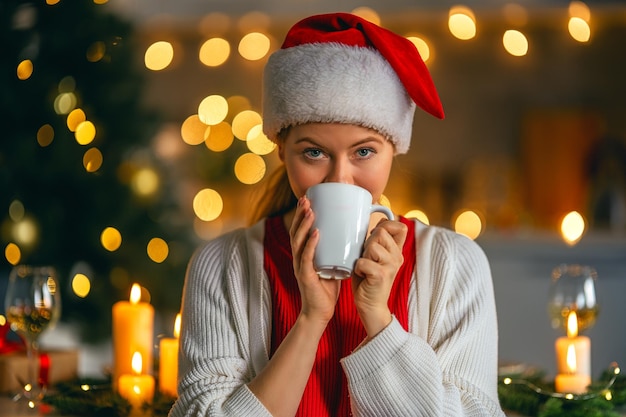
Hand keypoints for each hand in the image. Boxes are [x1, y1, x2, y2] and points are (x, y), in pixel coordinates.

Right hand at [289, 196, 340, 325]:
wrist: (320, 312)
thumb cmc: (327, 289)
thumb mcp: (331, 264)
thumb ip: (336, 251)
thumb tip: (352, 234)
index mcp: (303, 254)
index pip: (299, 230)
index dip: (301, 215)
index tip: (308, 199)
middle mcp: (298, 258)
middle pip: (295, 232)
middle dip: (300, 214)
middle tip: (306, 199)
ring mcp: (300, 267)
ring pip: (298, 242)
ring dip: (304, 225)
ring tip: (311, 211)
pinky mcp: (305, 276)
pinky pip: (306, 257)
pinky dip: (311, 244)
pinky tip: (316, 233)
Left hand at [352, 218, 407, 337]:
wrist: (370, 305)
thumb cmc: (368, 279)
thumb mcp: (375, 256)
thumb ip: (378, 241)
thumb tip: (380, 218)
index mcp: (396, 251)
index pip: (400, 227)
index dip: (385, 226)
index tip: (375, 237)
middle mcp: (397, 257)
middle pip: (380, 233)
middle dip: (367, 244)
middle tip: (367, 259)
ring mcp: (391, 266)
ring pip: (372, 246)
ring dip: (362, 256)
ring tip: (365, 268)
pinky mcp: (381, 275)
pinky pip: (363, 261)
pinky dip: (358, 267)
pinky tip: (362, 275)